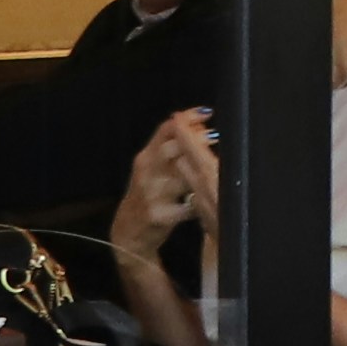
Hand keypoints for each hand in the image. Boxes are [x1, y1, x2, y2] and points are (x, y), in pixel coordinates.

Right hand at [113, 109, 213, 260]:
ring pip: (180, 177)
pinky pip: (187, 206)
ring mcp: (151, 194)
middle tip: (216, 134)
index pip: (165, 130)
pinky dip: (200, 202)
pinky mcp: (159, 216)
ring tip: (219, 165)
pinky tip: (212, 199)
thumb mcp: (153, 167)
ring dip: (200, 171)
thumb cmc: (149, 193)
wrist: (127, 232)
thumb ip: (172, 146)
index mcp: (146, 157)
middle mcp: (146, 172)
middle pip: (170, 150)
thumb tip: (200, 124)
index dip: (186, 119)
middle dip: (194, 141)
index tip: (207, 112)